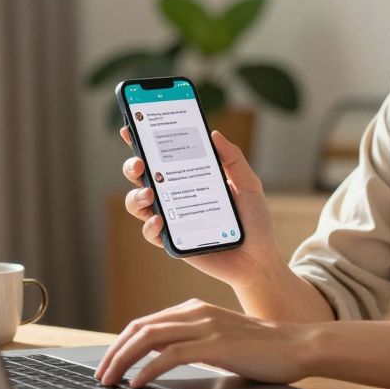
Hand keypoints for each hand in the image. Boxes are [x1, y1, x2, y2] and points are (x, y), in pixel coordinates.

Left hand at [93, 299, 315, 387]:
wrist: (298, 345)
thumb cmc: (263, 348)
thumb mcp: (221, 339)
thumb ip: (195, 342)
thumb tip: (163, 359)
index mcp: (195, 309)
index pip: (146, 323)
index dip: (121, 343)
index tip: (108, 363)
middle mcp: (196, 312)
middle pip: (140, 328)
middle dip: (114, 352)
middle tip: (101, 375)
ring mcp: (206, 326)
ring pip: (150, 338)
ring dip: (124, 360)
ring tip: (111, 380)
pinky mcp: (216, 344)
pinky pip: (172, 355)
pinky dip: (149, 369)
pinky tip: (138, 383)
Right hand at [118, 125, 284, 289]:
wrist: (259, 260)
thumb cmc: (254, 220)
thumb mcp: (249, 185)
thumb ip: (233, 160)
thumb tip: (214, 134)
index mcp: (190, 176)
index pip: (162, 156)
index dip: (142, 141)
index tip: (130, 128)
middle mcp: (175, 195)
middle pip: (142, 177)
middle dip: (132, 166)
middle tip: (140, 164)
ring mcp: (171, 218)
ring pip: (138, 204)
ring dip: (136, 197)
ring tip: (149, 195)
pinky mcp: (172, 241)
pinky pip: (150, 233)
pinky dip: (150, 226)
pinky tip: (160, 222)